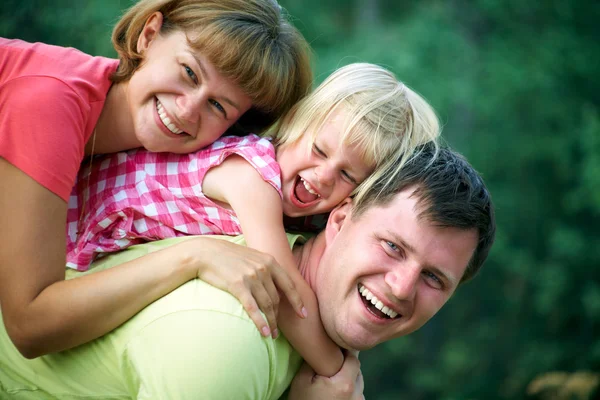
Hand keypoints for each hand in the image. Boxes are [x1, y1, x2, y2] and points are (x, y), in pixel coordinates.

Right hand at [190, 238, 305, 337]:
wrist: (206, 253)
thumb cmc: (229, 256)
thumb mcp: (252, 257)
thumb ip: (265, 267)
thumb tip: (276, 283)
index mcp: (269, 261)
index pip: (289, 285)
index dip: (297, 301)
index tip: (303, 314)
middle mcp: (263, 268)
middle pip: (276, 299)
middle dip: (278, 317)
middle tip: (278, 331)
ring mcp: (251, 277)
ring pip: (267, 305)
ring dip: (271, 323)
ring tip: (272, 335)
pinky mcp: (238, 286)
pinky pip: (253, 308)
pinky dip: (260, 322)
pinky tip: (264, 332)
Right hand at [289, 353, 364, 399]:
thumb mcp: (302, 380)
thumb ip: (315, 361)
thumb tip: (324, 346)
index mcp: (345, 384)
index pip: (354, 359)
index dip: (344, 353)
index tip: (334, 351)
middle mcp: (357, 394)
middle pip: (357, 371)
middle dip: (346, 366)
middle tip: (331, 366)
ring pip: (358, 383)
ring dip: (349, 379)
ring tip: (332, 381)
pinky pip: (357, 395)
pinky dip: (349, 391)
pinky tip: (335, 393)